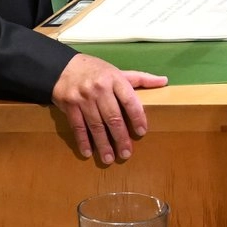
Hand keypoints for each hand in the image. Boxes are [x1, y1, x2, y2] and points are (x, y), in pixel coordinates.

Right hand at [51, 54, 166, 164]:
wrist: (62, 68)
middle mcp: (99, 88)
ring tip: (109, 158)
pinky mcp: (69, 105)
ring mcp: (83, 97)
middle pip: (113, 116)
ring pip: (96, 124)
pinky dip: (83, 140)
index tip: (142, 132)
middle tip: (126, 154)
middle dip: (121, 137)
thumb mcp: (117, 71)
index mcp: (114, 78)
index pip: (130, 100)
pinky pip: (78, 126)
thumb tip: (164, 81)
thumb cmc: (95, 71)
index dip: (137, 117)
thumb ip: (140, 78)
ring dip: (103, 144)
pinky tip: (88, 152)